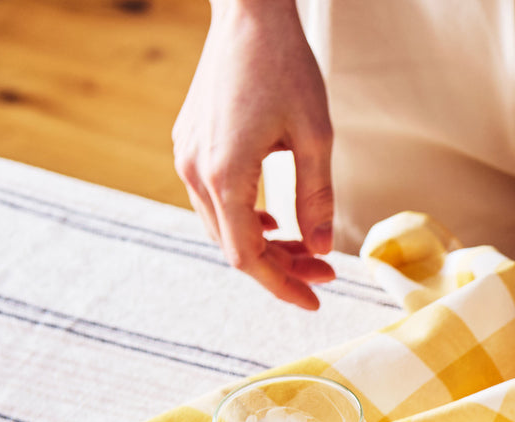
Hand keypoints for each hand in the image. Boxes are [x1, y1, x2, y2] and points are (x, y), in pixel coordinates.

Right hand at [172, 0, 335, 308]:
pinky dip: (247, 221)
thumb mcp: (317, 137)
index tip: (316, 300)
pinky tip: (279, 223)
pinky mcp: (190, 145)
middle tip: (327, 274)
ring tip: (312, 251)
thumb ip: (317, 198)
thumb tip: (322, 249)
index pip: (248, 255)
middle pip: (234, 246)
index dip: (281, 285)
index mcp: (225, 174)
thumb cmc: (286, 69)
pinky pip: (214, 201)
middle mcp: (196, 170)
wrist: (248, 16)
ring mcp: (188, 157)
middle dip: (281, 268)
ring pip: (223, 226)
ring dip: (266, 246)